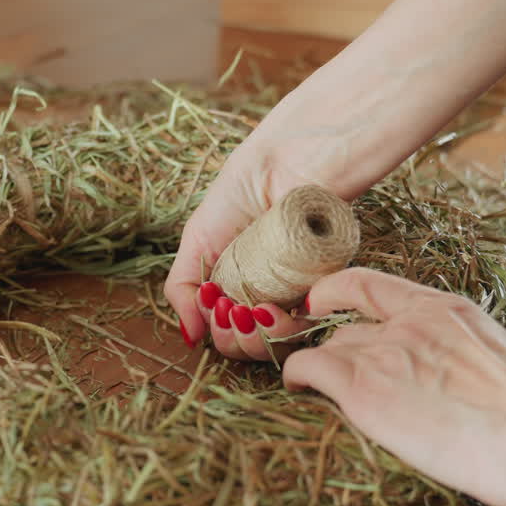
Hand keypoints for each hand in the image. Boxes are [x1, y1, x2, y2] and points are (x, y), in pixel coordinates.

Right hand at [163, 89, 364, 360]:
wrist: (291, 160)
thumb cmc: (244, 188)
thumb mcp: (198, 238)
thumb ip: (182, 287)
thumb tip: (188, 338)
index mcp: (235, 286)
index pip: (222, 332)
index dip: (214, 330)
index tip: (212, 302)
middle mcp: (265, 296)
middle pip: (244, 345)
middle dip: (229, 338)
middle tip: (226, 310)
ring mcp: (294, 295)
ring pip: (273, 344)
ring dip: (251, 340)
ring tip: (243, 311)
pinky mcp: (323, 288)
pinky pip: (304, 329)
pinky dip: (279, 331)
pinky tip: (264, 311)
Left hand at [282, 267, 505, 505]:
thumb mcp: (498, 369)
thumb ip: (463, 364)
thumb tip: (458, 391)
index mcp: (444, 310)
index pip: (368, 283)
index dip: (334, 292)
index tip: (319, 304)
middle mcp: (406, 323)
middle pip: (346, 329)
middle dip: (336, 353)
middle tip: (334, 381)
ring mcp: (382, 352)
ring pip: (325, 349)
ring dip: (319, 371)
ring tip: (318, 395)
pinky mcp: (361, 387)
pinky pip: (305, 367)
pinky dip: (295, 377)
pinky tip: (297, 392)